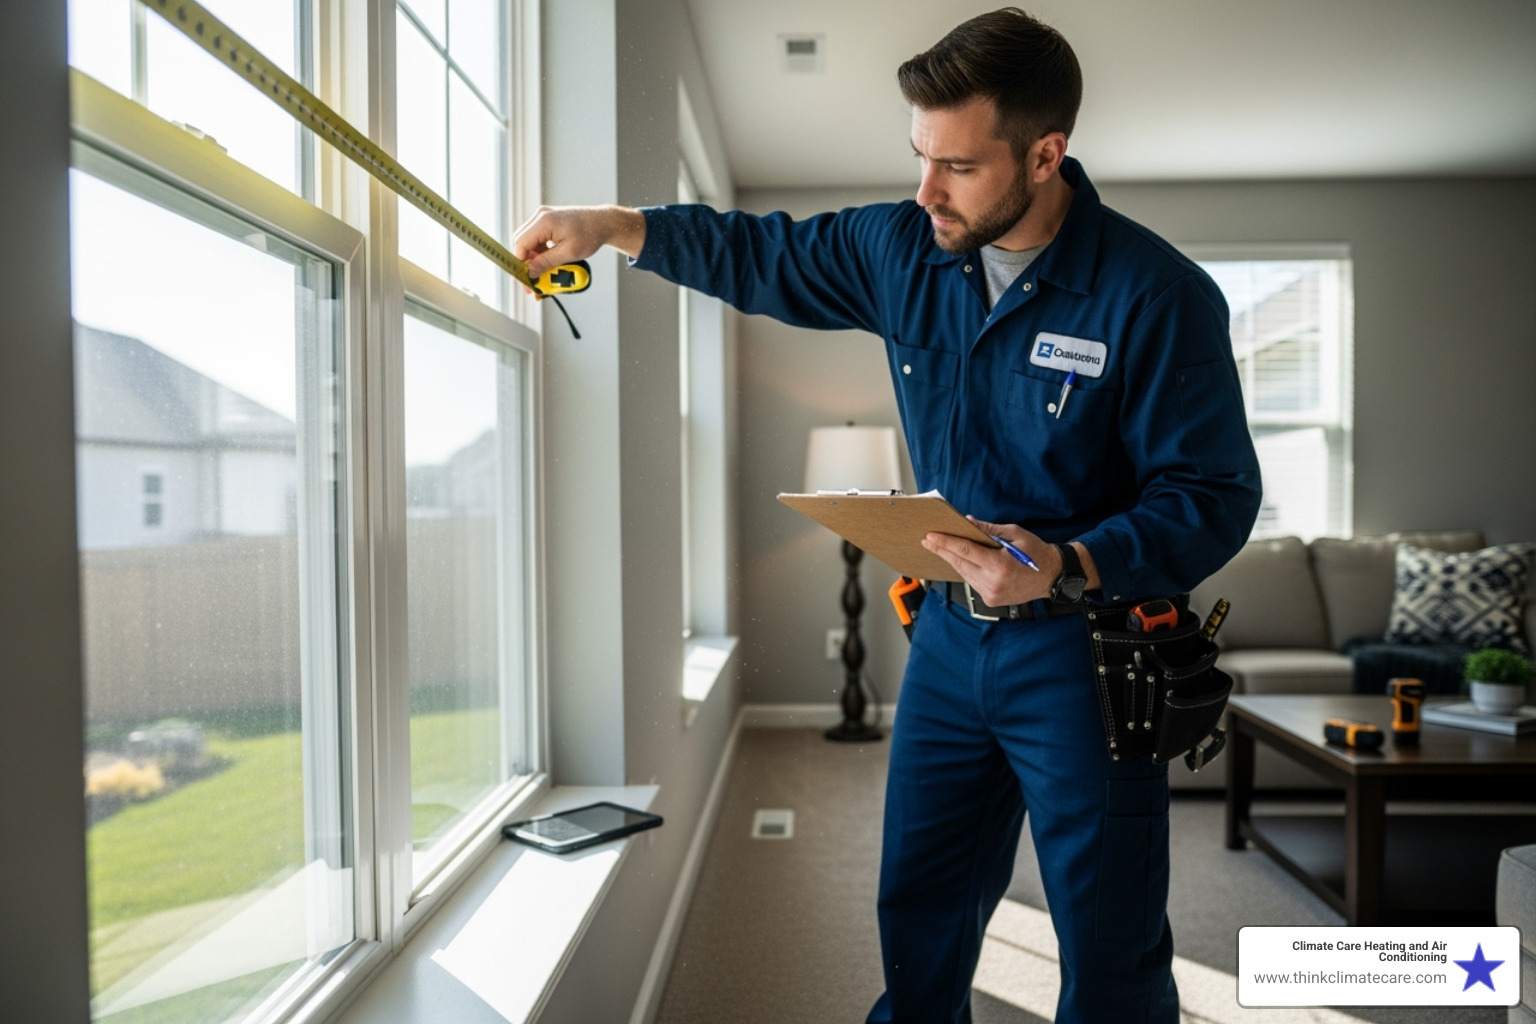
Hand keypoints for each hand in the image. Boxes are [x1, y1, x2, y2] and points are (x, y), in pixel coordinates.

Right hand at [511, 205, 646, 285]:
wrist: (603, 222)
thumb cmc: (590, 235)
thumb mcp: (569, 253)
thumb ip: (547, 262)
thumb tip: (530, 273)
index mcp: (544, 222)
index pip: (521, 243)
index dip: (520, 262)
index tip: (525, 278)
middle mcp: (540, 216)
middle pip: (521, 242)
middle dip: (525, 262)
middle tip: (531, 281)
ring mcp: (543, 218)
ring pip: (528, 241)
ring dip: (532, 259)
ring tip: (540, 276)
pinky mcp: (547, 222)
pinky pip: (537, 239)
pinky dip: (539, 253)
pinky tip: (546, 265)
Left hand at [923, 517, 1059, 606]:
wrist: (1053, 577)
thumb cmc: (1037, 552)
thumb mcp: (1015, 534)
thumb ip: (989, 530)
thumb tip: (968, 522)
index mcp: (1000, 565)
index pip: (965, 552)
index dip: (946, 543)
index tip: (931, 536)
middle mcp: (993, 582)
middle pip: (960, 564)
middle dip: (943, 551)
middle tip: (928, 540)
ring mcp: (991, 594)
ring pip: (964, 574)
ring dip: (952, 561)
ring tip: (940, 547)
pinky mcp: (991, 600)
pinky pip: (972, 582)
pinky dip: (966, 570)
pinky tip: (959, 560)